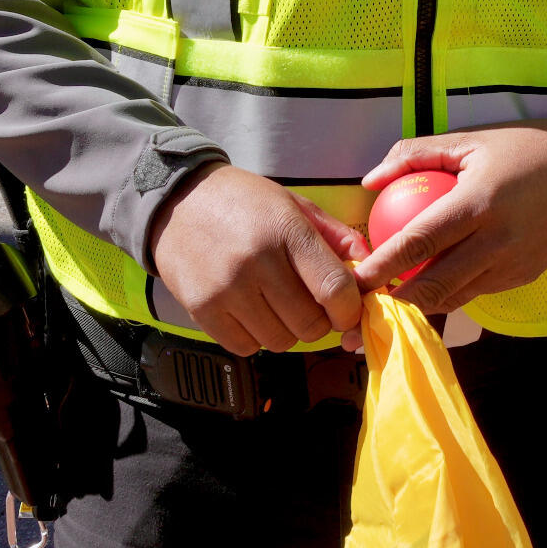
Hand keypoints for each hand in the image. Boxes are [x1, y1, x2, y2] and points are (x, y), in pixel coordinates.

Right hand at [146, 162, 367, 355]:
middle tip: (314, 307)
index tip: (349, 308)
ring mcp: (226, 289)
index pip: (334, 288)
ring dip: (288, 330)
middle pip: (310, 323)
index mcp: (286, 230)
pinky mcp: (202, 310)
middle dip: (321, 322)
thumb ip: (336, 236)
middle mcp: (256, 262)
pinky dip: (257, 337)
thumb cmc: (243, 202)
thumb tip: (369, 266)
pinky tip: (253, 312)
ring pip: (280, 340)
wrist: (177, 200)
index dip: (351, 308)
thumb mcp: (294, 204)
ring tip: (279, 305)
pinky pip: (246, 347)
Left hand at [345, 117, 546, 320]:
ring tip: (395, 295)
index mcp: (479, 202)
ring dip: (423, 300)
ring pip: (456, 297)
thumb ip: (414, 154)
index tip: (355, 277)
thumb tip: (370, 181)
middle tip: (368, 298)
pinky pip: (480, 291)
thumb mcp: (469, 139)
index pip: (418, 242)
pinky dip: (455, 290)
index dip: (382, 266)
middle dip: (394, 300)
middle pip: (434, 285)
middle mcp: (497, 240)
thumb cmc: (524, 147)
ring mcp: (514, 263)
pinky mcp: (526, 275)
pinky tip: (436, 282)